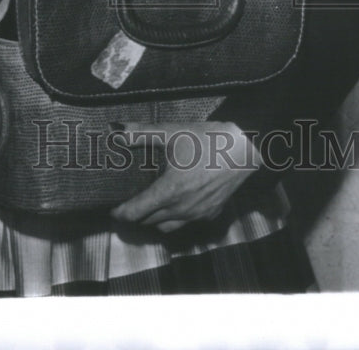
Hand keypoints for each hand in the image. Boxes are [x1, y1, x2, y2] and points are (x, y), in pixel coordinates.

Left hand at [109, 121, 261, 233]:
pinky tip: (176, 202)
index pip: (135, 213)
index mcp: (169, 191)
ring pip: (167, 227)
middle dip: (135, 216)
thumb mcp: (173, 132)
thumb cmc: (208, 140)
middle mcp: (181, 209)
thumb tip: (116, 130)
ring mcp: (197, 215)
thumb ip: (141, 133)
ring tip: (150, 205)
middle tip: (128, 203)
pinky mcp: (211, 214)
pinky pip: (186, 223)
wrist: (246, 149)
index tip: (112, 208)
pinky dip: (175, 218)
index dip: (120, 213)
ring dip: (154, 220)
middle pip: (148, 222)